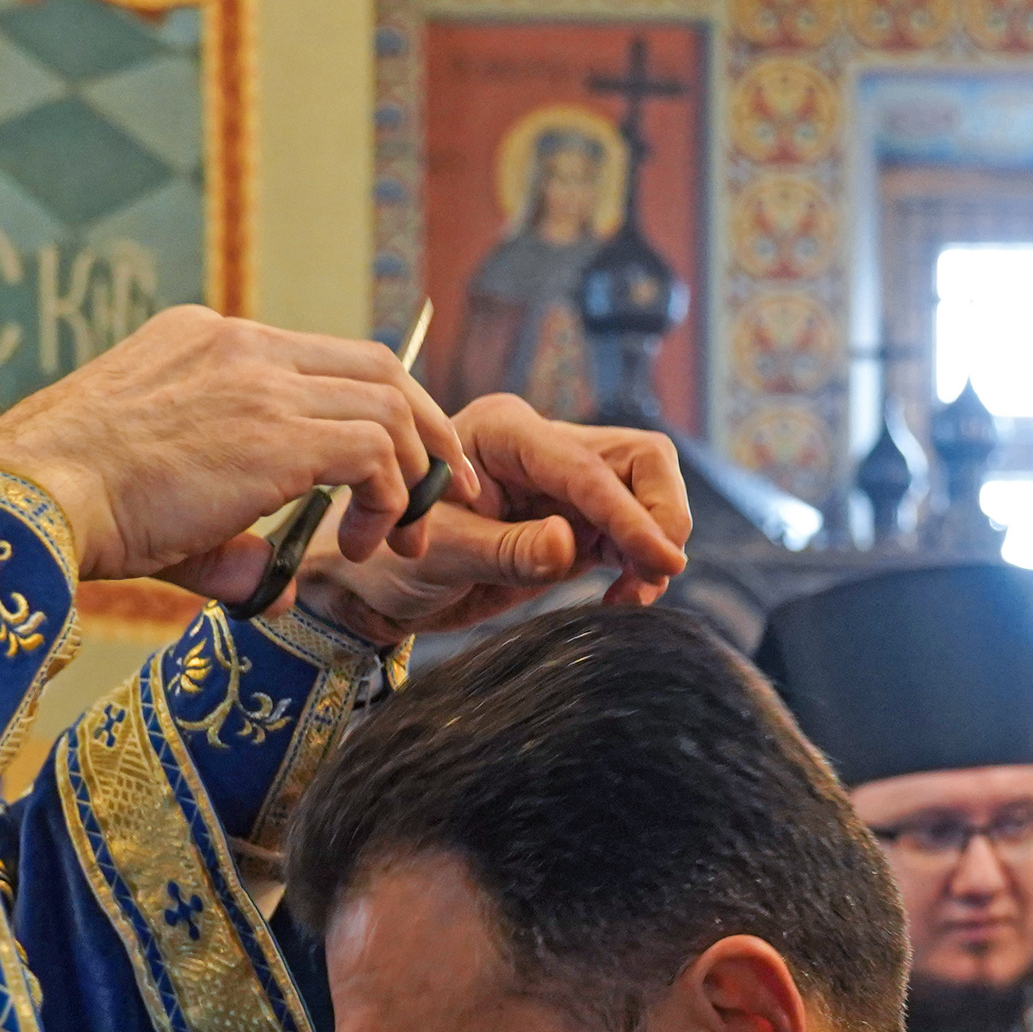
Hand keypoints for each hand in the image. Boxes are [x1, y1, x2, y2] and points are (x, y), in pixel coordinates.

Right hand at [0, 308, 474, 590]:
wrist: (32, 497)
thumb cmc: (70, 508)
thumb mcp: (156, 500)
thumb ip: (227, 539)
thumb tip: (274, 583)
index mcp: (203, 341)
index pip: (315, 357)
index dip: (369, 407)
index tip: (385, 462)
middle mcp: (238, 345)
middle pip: (375, 363)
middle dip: (423, 427)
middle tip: (440, 487)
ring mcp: (260, 381)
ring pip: (390, 401)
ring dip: (412, 472)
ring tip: (398, 535)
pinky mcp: (277, 433)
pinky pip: (375, 450)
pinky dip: (387, 496)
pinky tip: (364, 543)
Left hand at [295, 400, 691, 642]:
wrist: (370, 589)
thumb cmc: (385, 559)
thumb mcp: (437, 555)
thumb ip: (502, 551)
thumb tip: (567, 544)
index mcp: (504, 432)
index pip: (587, 467)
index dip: (631, 514)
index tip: (662, 559)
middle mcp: (541, 447)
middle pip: (640, 459)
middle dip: (659, 515)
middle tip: (654, 574)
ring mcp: (561, 485)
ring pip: (646, 492)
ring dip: (654, 543)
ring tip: (633, 596)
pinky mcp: (572, 523)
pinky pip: (629, 533)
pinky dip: (640, 564)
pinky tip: (622, 599)